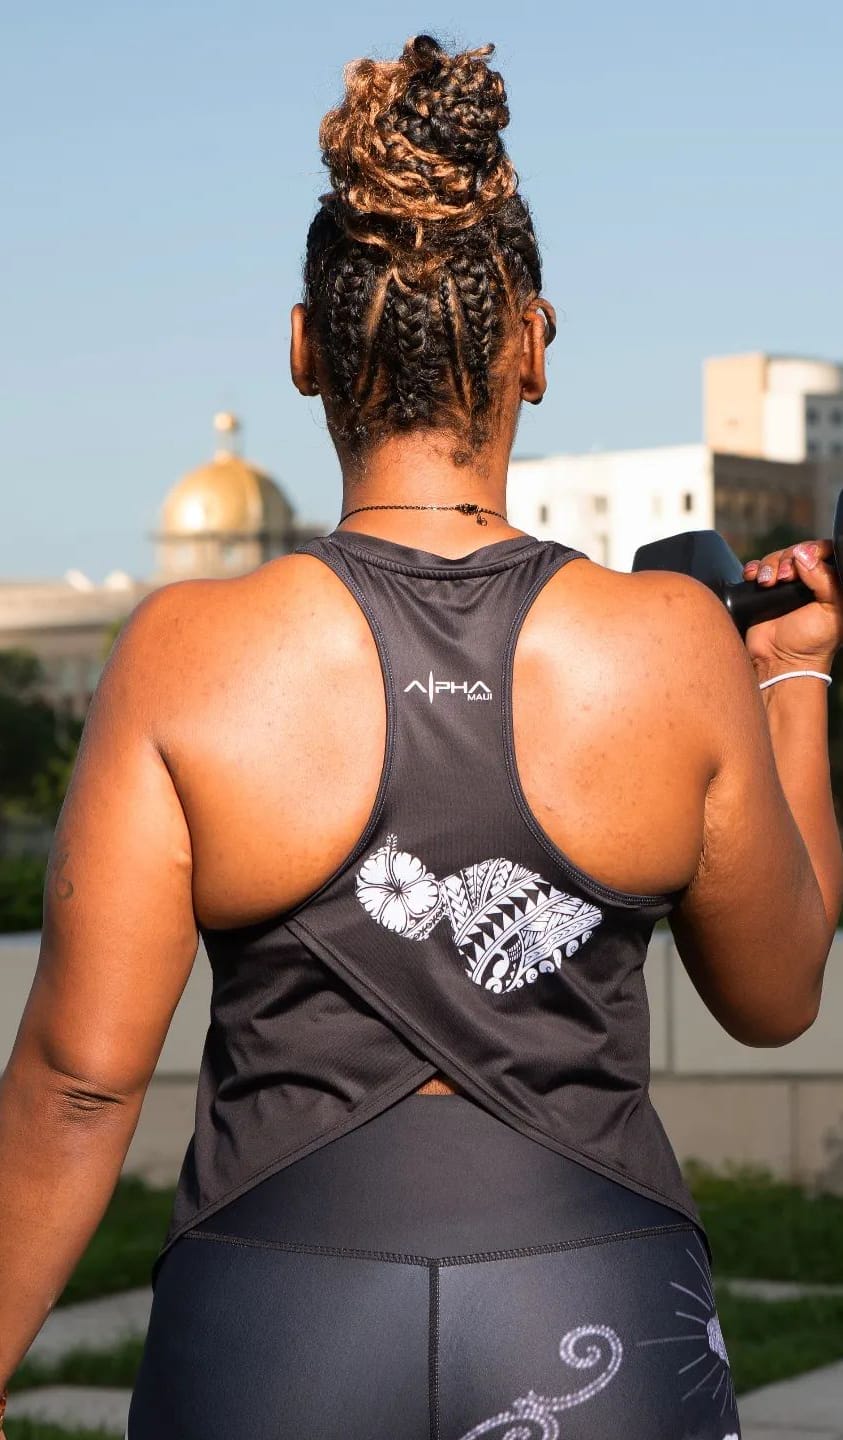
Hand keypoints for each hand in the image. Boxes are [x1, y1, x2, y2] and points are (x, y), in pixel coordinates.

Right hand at [742, 538, 842, 669]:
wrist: (778, 661)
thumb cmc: (811, 643)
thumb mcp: (830, 610)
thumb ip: (825, 579)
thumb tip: (802, 554)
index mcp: (829, 585)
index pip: (824, 552)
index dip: (813, 550)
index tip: (804, 557)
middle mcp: (808, 583)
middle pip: (797, 551)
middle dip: (788, 559)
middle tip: (786, 578)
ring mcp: (785, 586)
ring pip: (776, 558)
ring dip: (770, 566)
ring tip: (768, 584)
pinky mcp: (763, 592)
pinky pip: (757, 569)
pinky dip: (755, 569)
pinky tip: (755, 579)